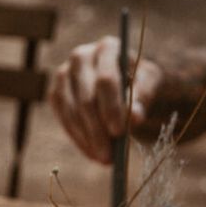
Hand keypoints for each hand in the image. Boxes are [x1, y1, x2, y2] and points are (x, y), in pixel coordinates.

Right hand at [49, 36, 162, 163]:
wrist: (124, 81)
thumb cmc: (139, 80)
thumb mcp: (149, 84)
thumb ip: (143, 97)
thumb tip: (134, 118)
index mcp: (107, 47)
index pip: (106, 80)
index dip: (111, 108)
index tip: (119, 133)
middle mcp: (81, 56)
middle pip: (86, 99)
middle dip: (98, 131)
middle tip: (109, 157)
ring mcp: (64, 75)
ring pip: (72, 112)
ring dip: (87, 139)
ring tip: (104, 159)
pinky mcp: (56, 94)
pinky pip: (64, 121)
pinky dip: (78, 140)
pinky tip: (92, 153)